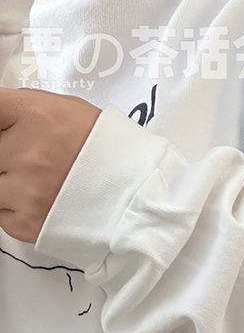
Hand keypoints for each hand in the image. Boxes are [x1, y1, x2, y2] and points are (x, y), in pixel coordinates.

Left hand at [0, 88, 100, 242]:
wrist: (142, 196)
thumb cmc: (110, 149)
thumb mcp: (72, 111)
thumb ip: (26, 108)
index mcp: (36, 116)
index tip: (4, 128)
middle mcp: (27, 153)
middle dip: (6, 152)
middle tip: (29, 157)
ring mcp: (24, 191)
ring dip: (7, 180)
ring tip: (38, 181)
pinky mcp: (25, 224)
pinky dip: (13, 206)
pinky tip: (40, 200)